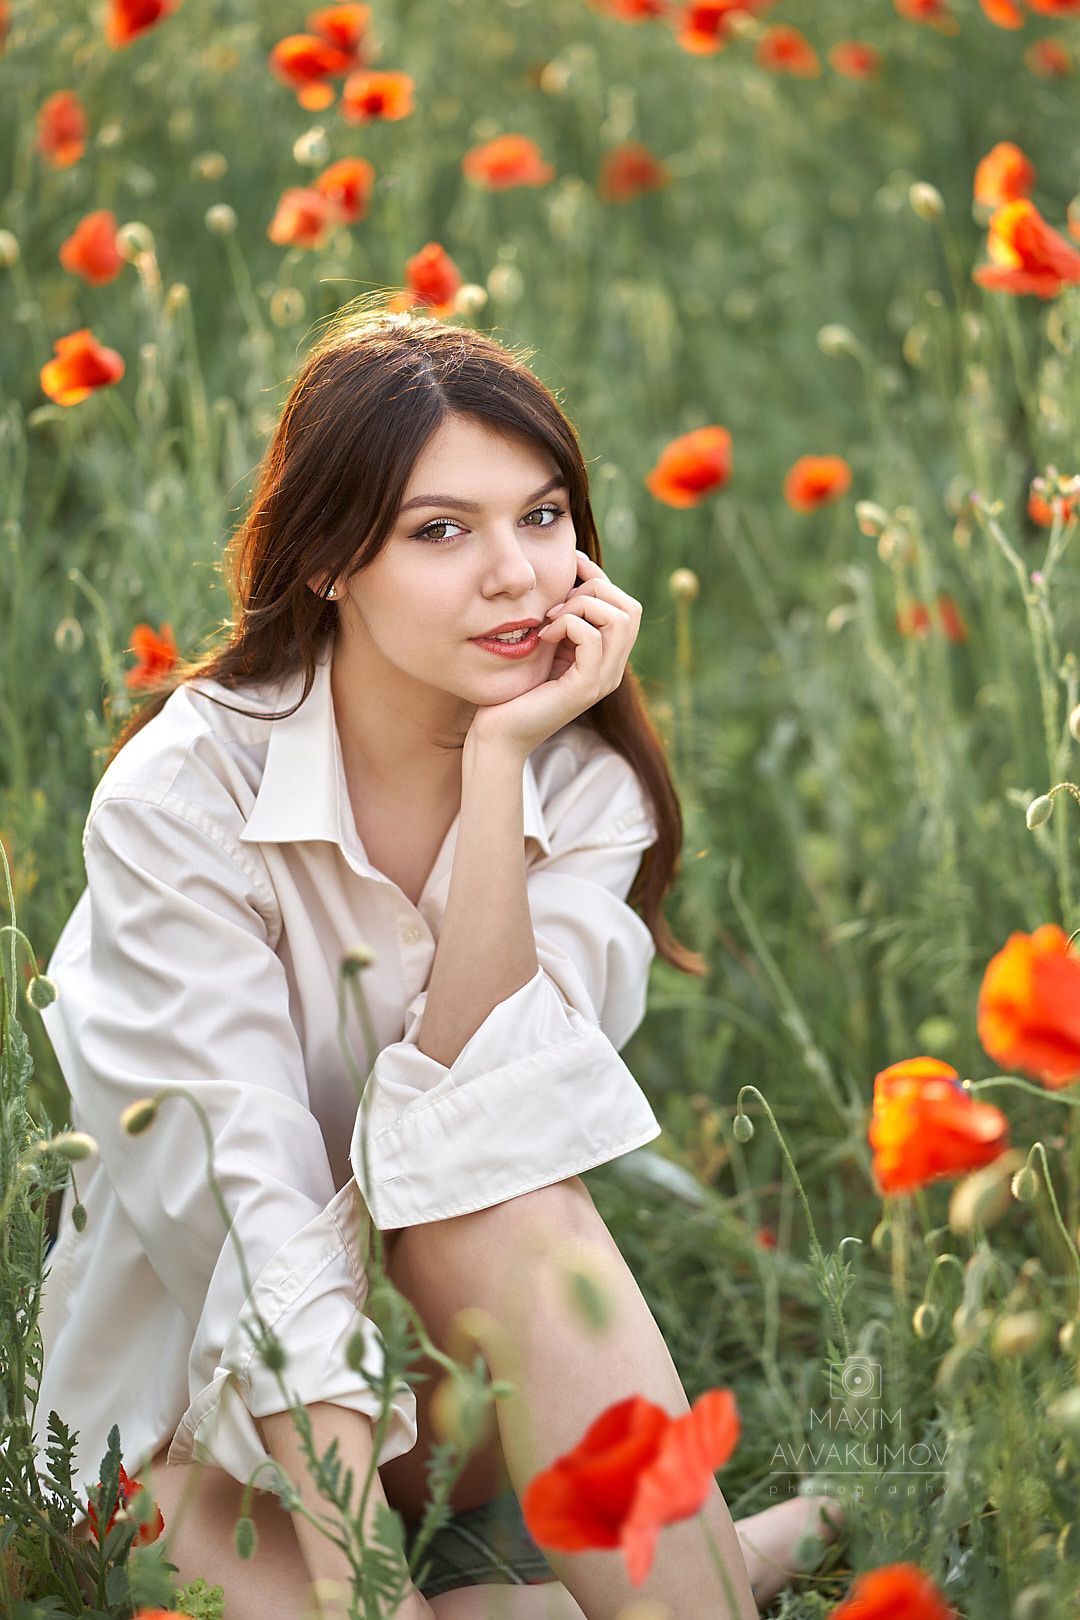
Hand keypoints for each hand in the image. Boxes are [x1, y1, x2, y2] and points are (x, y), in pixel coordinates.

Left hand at [467, 549, 641, 756]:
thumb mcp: (544, 643)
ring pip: (620, 619)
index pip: (623, 605)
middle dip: (594, 589)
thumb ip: (561, 618)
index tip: (568, 567)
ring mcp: (603, 680)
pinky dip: (568, 624)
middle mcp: (612, 669)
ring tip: (552, 618)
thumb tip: (568, 575)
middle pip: (630, 608)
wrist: (498, 734)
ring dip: (582, 606)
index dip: (597, 577)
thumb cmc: (514, 688)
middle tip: (556, 603)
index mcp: (606, 657)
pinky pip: (592, 638)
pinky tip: (543, 635)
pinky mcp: (585, 689)